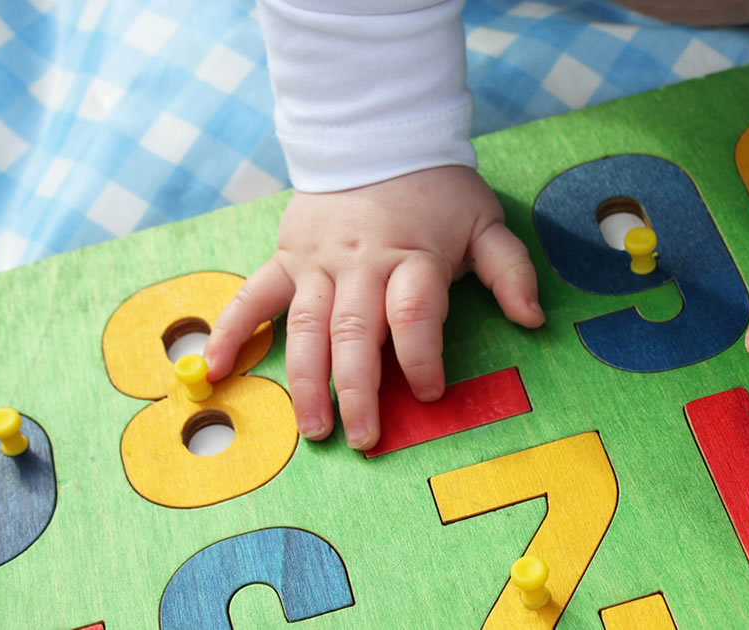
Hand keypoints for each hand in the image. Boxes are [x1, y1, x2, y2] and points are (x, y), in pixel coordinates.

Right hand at [204, 166, 544, 448]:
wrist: (378, 138)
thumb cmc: (438, 191)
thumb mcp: (486, 222)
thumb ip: (510, 271)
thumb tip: (533, 319)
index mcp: (413, 257)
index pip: (414, 315)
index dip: (422, 358)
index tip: (429, 394)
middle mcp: (362, 264)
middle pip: (356, 333)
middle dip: (358, 391)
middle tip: (363, 438)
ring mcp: (319, 262)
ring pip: (306, 327)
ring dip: (306, 381)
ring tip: (313, 430)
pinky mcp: (288, 257)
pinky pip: (254, 295)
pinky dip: (233, 330)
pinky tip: (215, 368)